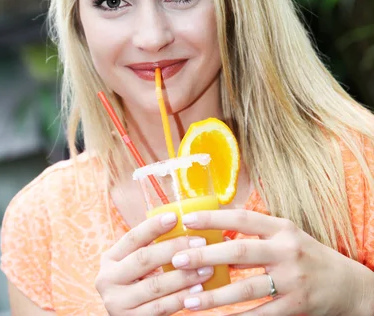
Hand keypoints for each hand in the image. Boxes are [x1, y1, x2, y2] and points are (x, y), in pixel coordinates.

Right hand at [95, 211, 213, 314]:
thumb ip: (151, 248)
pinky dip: (181, 298)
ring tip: (206, 268)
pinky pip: (161, 307)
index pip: (132, 237)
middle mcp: (108, 279)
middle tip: (200, 242)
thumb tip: (184, 224)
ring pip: (155, 285)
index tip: (175, 217)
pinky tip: (198, 291)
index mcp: (110, 259)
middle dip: (174, 248)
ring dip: (184, 276)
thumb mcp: (135, 265)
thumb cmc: (138, 284)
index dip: (153, 226)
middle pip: (144, 258)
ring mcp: (118, 302)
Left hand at [170, 208, 373, 314]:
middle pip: (240, 250)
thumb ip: (256, 231)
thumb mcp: (286, 235)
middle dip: (205, 255)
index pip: (242, 217)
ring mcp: (292, 279)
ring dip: (215, 295)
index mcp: (281, 227)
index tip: (187, 219)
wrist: (346, 284)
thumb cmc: (307, 255)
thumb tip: (216, 228)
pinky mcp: (296, 305)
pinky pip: (261, 314)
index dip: (213, 218)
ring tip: (189, 299)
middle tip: (178, 259)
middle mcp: (286, 250)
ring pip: (246, 287)